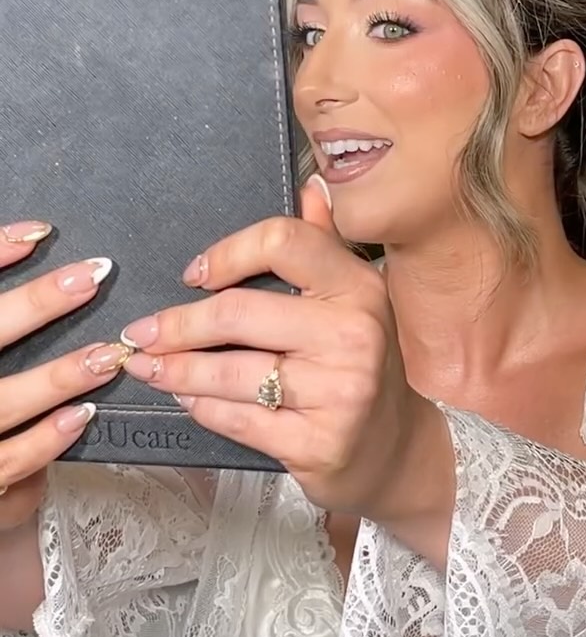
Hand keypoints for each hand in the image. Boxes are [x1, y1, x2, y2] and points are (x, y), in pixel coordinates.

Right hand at [0, 223, 128, 529]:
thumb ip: (2, 317)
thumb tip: (26, 241)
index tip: (37, 232)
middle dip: (37, 305)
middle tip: (89, 276)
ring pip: (4, 402)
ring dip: (58, 376)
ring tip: (105, 353)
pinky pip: (11, 459)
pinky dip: (47, 438)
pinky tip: (83, 414)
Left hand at [122, 182, 454, 539]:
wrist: (394, 448)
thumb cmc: (359, 367)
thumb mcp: (353, 302)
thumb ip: (324, 245)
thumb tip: (310, 187)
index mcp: (358, 287)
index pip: (283, 242)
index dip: (227, 253)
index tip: (193, 274)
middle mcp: (354, 335)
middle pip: (239, 313)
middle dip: (177, 325)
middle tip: (140, 333)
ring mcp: (339, 392)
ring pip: (231, 373)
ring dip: (176, 371)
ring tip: (148, 367)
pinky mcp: (319, 443)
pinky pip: (238, 419)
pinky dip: (202, 408)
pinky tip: (187, 400)